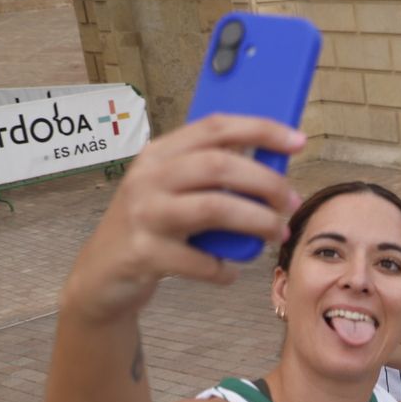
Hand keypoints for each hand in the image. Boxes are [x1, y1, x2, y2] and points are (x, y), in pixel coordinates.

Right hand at [60, 114, 303, 321]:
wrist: (102, 274)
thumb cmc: (152, 226)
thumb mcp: (172, 189)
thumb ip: (211, 174)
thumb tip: (274, 165)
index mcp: (159, 153)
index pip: (215, 126)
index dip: (261, 130)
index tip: (298, 141)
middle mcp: (148, 177)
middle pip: (219, 165)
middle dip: (267, 182)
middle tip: (291, 201)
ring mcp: (144, 215)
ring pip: (214, 208)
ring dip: (257, 221)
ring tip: (275, 233)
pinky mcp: (144, 254)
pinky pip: (201, 262)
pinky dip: (224, 269)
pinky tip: (229, 271)